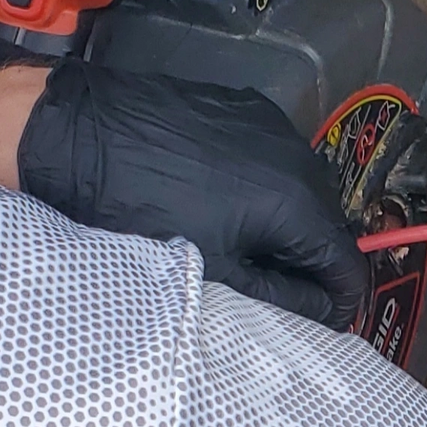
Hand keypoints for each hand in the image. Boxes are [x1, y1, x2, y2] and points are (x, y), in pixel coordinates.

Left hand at [17, 59, 369, 328]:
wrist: (77, 135)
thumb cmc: (137, 209)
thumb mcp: (212, 271)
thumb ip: (280, 297)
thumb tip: (325, 311)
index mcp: (296, 202)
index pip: (349, 263)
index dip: (338, 301)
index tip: (315, 319)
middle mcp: (298, 156)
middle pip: (328, 225)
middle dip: (307, 261)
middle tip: (266, 286)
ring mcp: (272, 126)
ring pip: (301, 190)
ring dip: (283, 222)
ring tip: (235, 241)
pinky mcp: (246, 107)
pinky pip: (273, 157)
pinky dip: (260, 184)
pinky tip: (217, 197)